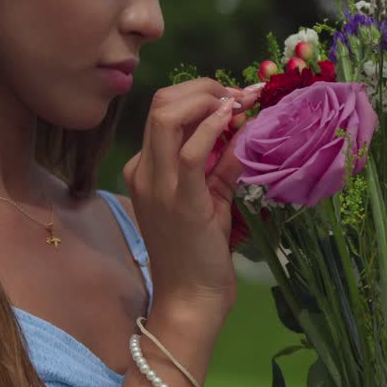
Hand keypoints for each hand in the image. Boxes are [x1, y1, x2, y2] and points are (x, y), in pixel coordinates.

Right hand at [122, 78, 258, 325]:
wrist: (190, 298)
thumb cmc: (199, 252)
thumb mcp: (210, 196)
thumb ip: (220, 161)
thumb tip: (243, 124)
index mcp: (144, 169)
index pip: (164, 111)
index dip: (199, 93)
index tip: (234, 97)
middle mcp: (144, 172)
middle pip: (161, 103)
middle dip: (203, 87)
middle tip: (237, 95)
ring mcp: (157, 186)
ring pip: (167, 115)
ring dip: (207, 98)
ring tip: (236, 103)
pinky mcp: (180, 202)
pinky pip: (189, 152)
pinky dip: (211, 126)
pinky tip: (231, 119)